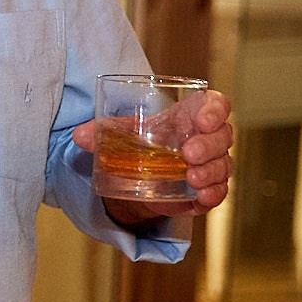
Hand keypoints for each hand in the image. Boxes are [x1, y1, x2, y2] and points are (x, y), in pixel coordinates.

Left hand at [75, 89, 234, 221]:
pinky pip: (220, 191)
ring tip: (191, 177)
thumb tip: (78, 136)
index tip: (201, 120)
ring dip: (211, 171)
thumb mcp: (125, 131)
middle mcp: (210, 137)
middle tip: (188, 153)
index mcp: (193, 114)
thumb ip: (103, 130)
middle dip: (209, 145)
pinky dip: (213, 194)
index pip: (217, 105)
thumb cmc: (143, 139)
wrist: (145, 170)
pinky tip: (201, 196)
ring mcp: (213, 164)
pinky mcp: (209, 188)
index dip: (215, 111)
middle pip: (223, 136)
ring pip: (223, 165)